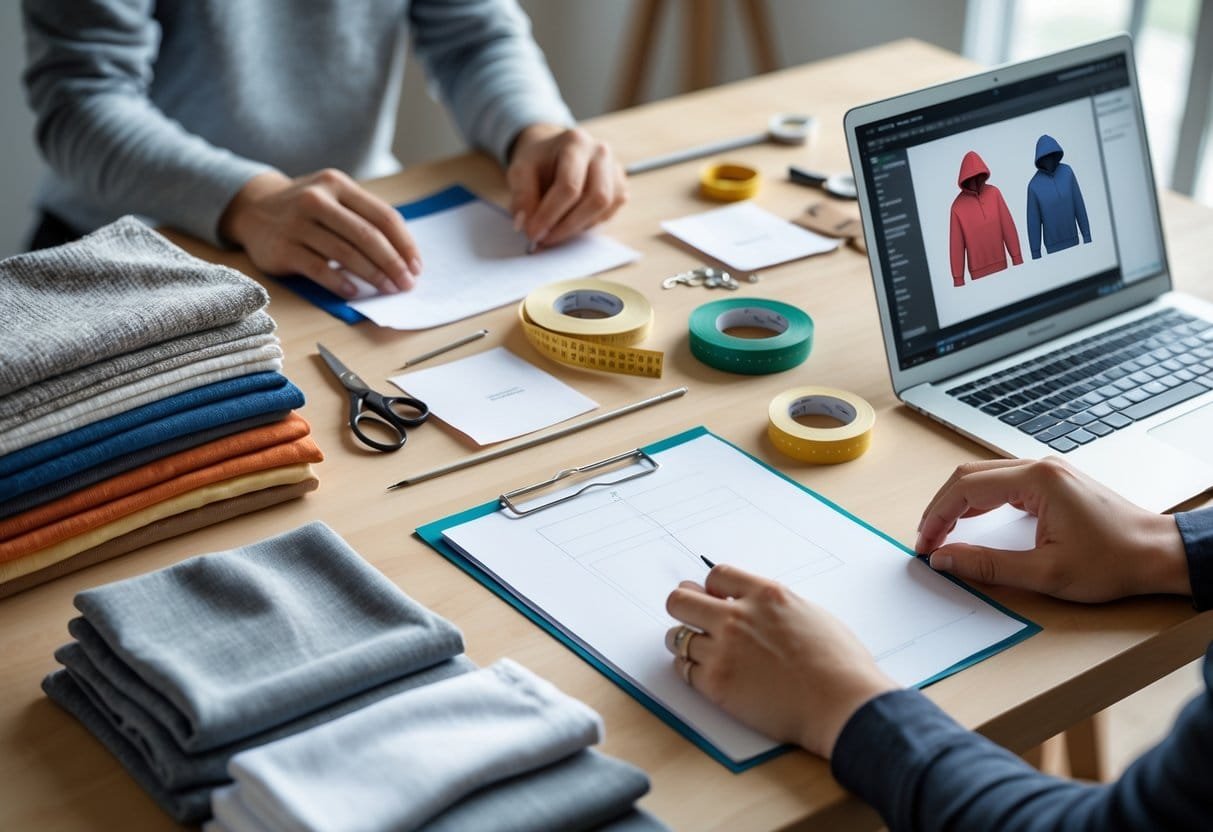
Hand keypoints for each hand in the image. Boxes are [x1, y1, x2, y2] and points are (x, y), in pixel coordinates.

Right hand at [219, 169, 420, 297]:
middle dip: (393, 263)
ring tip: (388, 290)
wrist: (252, 209)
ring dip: (372, 275)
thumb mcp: (334, 198)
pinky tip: (355, 292)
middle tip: (406, 284)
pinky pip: (318, 268)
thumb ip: (364, 218)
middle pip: (367, 235)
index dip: (404, 244)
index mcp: (337, 184)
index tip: (416, 266)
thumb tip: (404, 256)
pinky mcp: (282, 248)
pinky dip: (340, 282)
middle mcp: (317, 199)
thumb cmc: (307, 210)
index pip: (382, 216)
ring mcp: (297, 223)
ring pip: (345, 253)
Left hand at [506, 124, 626, 248]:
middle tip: (545, 239)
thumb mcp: (520, 171)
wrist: (553, 153)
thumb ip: (521, 196)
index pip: (569, 186)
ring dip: (577, 227)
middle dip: (568, 226)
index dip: (550, 214)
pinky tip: (569, 220)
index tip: (533, 233)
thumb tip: (526, 225)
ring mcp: (615, 170)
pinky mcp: (620, 187)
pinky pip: (609, 214)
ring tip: (553, 230)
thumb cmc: (538, 162)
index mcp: (576, 142)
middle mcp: (601, 153)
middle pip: (596, 199)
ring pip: (605, 210)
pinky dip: (588, 224)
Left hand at [665, 565, 896, 757]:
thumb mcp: (810, 615)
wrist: (842, 704)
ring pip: (676, 637)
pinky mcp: (716, 684)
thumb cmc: (840, 664)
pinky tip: (704, 674)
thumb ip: (775, 608)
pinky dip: (691, 670)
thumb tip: (758, 609)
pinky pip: (684, 670)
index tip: (714, 598)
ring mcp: (724, 650)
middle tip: (690, 618)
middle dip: (684, 607)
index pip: (716, 575)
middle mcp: (738, 617)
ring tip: (697, 650)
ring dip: (683, 642)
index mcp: (765, 595)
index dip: (711, 587)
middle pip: (681, 600)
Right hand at [916, 458, 1188, 601]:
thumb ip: (988, 566)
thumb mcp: (1046, 574)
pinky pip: (1002, 483)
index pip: (966, 488)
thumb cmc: (1115, 561)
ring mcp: (1048, 472)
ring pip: (984, 477)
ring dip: (958, 503)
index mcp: (1038, 480)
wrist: (1159, 555)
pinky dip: (979, 502)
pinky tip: (972, 522)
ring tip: (942, 534)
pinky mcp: (1053, 482)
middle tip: (927, 540)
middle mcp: (1040, 467)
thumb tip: (945, 560)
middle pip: (969, 476)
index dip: (937, 516)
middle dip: (941, 508)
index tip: (925, 544)